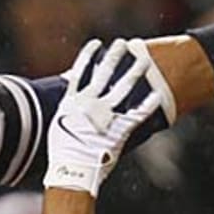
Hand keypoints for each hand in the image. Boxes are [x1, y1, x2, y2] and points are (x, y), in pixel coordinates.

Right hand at [44, 38, 164, 196]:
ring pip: (123, 87)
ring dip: (135, 71)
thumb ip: (66, 113)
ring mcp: (106, 115)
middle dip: (114, 56)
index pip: (80, 72)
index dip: (88, 56)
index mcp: (73, 102)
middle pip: (104, 73)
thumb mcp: (57, 128)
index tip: (96, 43)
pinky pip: (137, 114)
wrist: (71, 170)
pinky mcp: (119, 129)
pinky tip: (157, 94)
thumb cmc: (61, 154)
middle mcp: (90, 104)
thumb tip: (68, 107)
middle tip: (122, 43)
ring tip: (143, 59)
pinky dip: (148, 104)